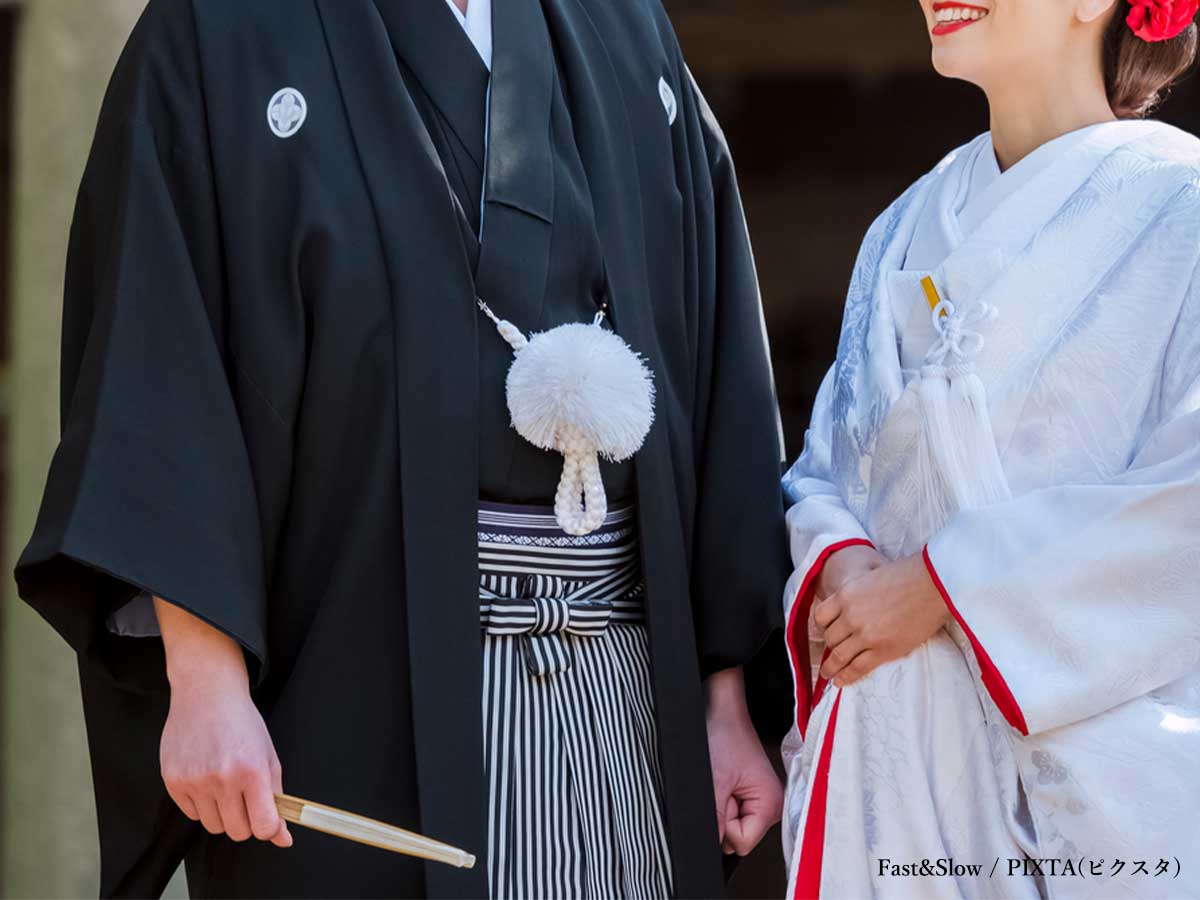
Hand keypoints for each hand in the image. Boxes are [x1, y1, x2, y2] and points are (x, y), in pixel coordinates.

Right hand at [155, 599, 291, 847]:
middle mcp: (222, 778)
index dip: (268, 828)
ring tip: (225, 785)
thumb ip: (277, 799)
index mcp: (252, 771)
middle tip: (245, 798)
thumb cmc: (243, 724)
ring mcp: (194, 781)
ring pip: (213, 826)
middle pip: (237, 832)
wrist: (206, 694)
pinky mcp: (173, 782)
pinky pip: (192, 814)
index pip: (263, 826)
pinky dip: (202, 805)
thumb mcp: (268, 756)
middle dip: (246, 821)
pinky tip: (206, 779)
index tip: (267, 818)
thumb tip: (284, 840)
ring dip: (222, 814)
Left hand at [705, 668, 782, 856]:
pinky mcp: (751, 796)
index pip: (742, 843)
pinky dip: (721, 800)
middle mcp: (772, 806)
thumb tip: (708, 848)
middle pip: (738, 838)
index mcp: (772, 805)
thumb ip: (714, 819)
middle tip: (723, 786)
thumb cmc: (723, 734)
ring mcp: (761, 802)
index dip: (725, 824)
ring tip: (723, 780)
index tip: (724, 796)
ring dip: (720, 807)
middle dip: (722, 815)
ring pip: (732, 827)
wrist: (723, 709)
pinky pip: (731, 813)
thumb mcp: (714, 780)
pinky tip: (723, 781)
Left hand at [813, 553, 949, 687]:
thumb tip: (858, 604)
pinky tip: (841, 682)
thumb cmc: (908, 575)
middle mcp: (850, 616)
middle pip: (830, 637)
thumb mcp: (871, 577)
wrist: (932, 585)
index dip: (822, 626)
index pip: (821, 616)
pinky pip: (858, 667)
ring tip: (828, 674)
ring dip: (831, 668)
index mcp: (846, 594)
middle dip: (831, 646)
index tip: (826, 632)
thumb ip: (859, 593)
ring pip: (839, 656)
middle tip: (831, 653)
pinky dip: (847, 677)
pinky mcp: (883, 650)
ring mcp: (865, 635)